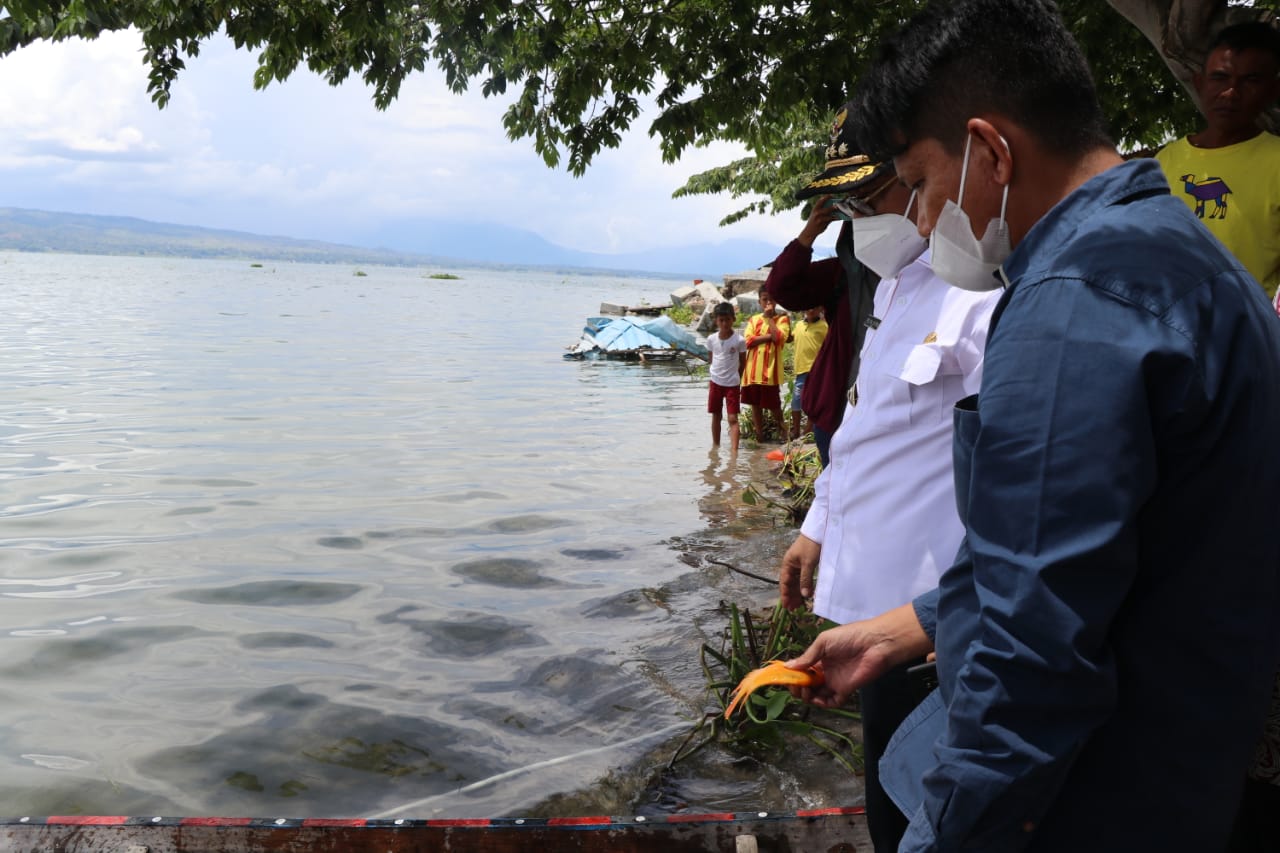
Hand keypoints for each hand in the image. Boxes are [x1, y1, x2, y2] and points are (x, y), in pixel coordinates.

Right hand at [779, 534, 819, 609]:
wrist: (820, 532)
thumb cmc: (811, 545)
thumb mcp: (808, 563)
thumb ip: (805, 579)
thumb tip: (804, 595)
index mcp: (788, 564)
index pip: (784, 582)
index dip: (785, 594)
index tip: (786, 606)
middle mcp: (791, 565)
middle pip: (790, 584)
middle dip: (791, 596)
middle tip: (793, 609)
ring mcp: (799, 565)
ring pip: (797, 582)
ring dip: (797, 593)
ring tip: (799, 605)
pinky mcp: (807, 565)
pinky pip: (803, 579)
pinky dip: (804, 587)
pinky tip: (807, 594)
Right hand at [786, 604, 933, 708]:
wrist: (875, 643)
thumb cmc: (850, 637)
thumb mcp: (824, 642)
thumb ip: (807, 656)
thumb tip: (788, 667)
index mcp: (819, 658)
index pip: (802, 670)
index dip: (792, 674)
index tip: (783, 677)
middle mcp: (826, 671)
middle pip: (807, 684)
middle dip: (797, 687)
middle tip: (794, 685)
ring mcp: (835, 681)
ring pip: (816, 695)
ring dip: (807, 696)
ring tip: (804, 690)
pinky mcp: (846, 690)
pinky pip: (832, 702)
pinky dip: (822, 703)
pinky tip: (816, 698)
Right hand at [798, 195, 840, 247]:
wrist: (809, 232)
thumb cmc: (814, 221)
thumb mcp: (815, 214)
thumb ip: (823, 210)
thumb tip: (833, 207)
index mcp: (814, 209)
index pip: (820, 201)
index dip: (826, 197)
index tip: (831, 195)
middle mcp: (817, 213)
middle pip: (827, 208)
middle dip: (833, 206)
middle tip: (838, 205)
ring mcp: (820, 219)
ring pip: (830, 215)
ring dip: (836, 212)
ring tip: (842, 211)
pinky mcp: (823, 224)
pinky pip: (831, 220)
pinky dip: (836, 218)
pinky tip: (840, 217)